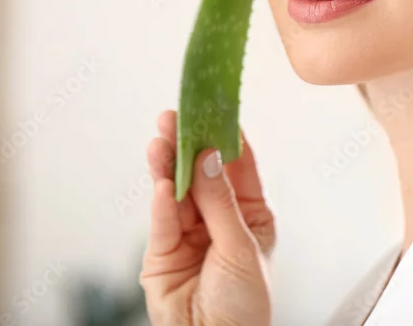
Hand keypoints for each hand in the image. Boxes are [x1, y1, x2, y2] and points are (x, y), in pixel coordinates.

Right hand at [139, 110, 275, 325]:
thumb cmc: (244, 304)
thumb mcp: (242, 246)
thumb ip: (220, 203)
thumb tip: (210, 157)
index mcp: (250, 214)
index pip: (238, 166)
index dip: (227, 137)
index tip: (216, 107)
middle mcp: (219, 219)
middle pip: (201, 173)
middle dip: (189, 143)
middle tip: (176, 115)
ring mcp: (189, 234)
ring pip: (177, 191)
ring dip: (168, 164)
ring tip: (161, 137)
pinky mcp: (162, 253)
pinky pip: (162, 221)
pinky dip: (161, 201)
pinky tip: (162, 182)